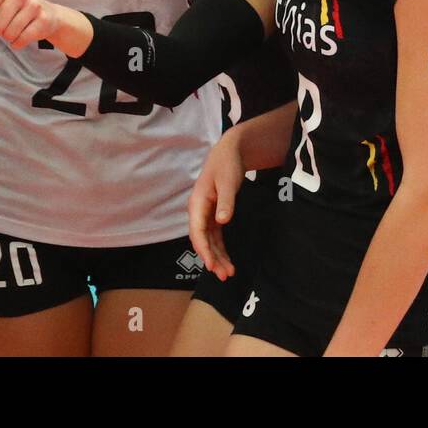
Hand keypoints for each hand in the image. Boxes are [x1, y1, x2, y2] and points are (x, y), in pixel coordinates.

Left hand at [0, 0, 62, 48]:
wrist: (48, 14)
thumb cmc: (16, 12)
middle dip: (0, 30)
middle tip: (8, 25)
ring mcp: (34, 6)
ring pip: (9, 34)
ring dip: (10, 37)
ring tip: (18, 29)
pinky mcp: (43, 19)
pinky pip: (21, 40)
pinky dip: (18, 43)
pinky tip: (24, 35)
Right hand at [188, 134, 246, 280]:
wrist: (229, 152)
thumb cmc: (226, 165)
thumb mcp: (228, 182)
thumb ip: (226, 201)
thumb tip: (222, 221)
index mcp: (197, 203)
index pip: (197, 232)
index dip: (204, 250)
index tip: (211, 266)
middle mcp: (198, 211)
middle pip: (202, 240)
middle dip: (212, 259)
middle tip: (224, 275)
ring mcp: (205, 214)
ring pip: (209, 241)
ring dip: (217, 257)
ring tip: (228, 273)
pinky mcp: (214, 215)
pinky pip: (215, 236)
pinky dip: (220, 248)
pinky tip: (226, 260)